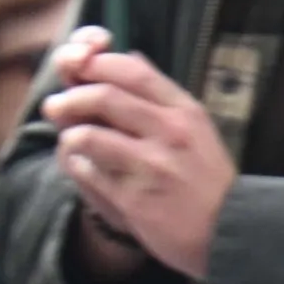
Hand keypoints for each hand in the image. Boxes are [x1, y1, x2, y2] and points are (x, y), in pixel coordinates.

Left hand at [36, 29, 233, 278]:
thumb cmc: (206, 178)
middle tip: (54, 105)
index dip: (97, 62)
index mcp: (184, 109)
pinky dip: (77, 166)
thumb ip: (160, 95)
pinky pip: (88, 173)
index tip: (77, 68)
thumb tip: (129, 54)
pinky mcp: (134, 199)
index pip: (133, 69)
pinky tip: (82, 166)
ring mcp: (151, 165)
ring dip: (69, 135)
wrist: (229, 230)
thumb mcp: (196, 126)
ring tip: (68, 140)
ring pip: (89, 135)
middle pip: (104, 96)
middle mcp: (169, 132)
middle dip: (70, 97)